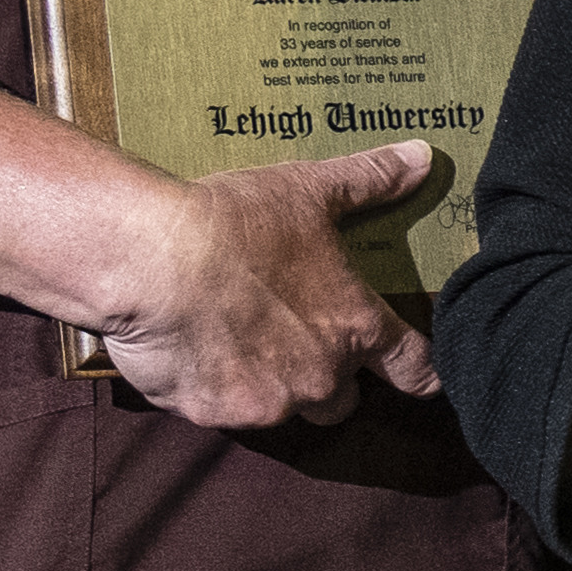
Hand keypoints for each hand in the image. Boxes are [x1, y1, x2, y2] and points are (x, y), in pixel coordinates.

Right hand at [87, 143, 440, 426]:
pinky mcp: (211, 413)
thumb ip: (369, 180)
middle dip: (327, 382)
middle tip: (295, 346)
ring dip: (268, 387)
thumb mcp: (307, 190)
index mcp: (355, 326)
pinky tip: (185, 349)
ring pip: (281, 410)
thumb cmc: (235, 222)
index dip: (422, 374)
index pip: (415, 369)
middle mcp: (320, 376)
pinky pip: (218, 409)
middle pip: (343, 403)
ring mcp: (266, 403)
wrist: (149, 260)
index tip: (422, 376)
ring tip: (234, 343)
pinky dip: (207, 386)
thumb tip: (421, 157)